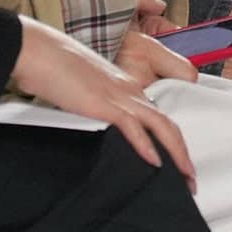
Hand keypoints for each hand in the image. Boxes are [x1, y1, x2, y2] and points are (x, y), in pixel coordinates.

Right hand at [8, 18, 195, 184]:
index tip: (177, 163)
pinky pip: (132, 127)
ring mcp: (119, 96)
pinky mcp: (104, 104)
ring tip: (184, 176)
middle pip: (167, 125)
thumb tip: (102, 127)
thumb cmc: (57, 69)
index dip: (172, 142)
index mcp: (126, 88)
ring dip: (176, 153)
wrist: (41, 52)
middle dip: (182, 154)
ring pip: (160, 126)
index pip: (158, 117)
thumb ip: (100, 106)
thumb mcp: (87, 90)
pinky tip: (154, 162)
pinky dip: (145, 146)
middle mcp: (130, 91)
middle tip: (190, 179)